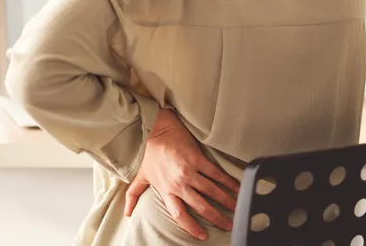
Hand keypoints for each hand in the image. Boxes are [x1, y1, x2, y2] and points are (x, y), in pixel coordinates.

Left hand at [125, 109, 239, 240]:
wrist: (157, 129)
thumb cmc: (150, 153)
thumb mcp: (140, 176)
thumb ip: (133, 196)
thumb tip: (128, 213)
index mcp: (166, 190)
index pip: (179, 215)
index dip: (192, 227)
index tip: (203, 236)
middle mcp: (178, 184)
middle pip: (201, 206)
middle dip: (216, 218)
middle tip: (228, 225)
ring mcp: (189, 171)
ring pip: (211, 191)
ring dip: (226, 201)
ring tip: (236, 208)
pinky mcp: (197, 159)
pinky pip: (215, 174)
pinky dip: (228, 181)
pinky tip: (237, 188)